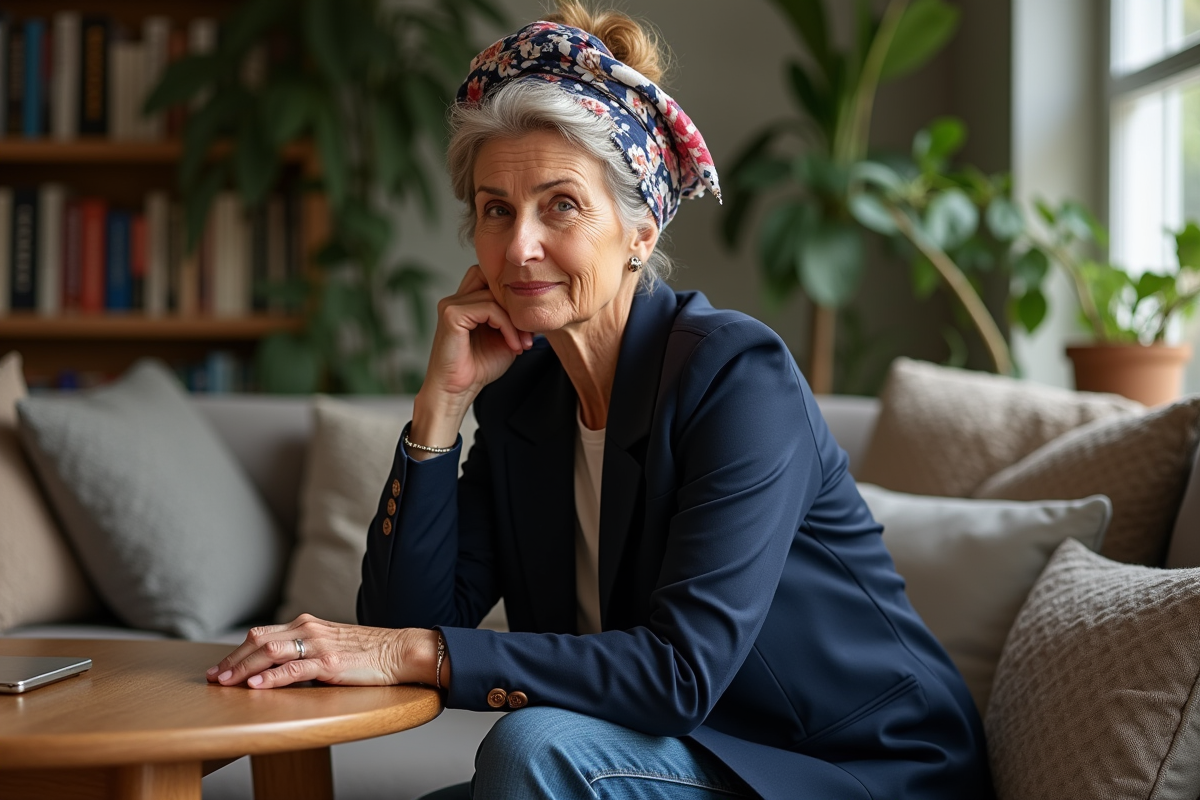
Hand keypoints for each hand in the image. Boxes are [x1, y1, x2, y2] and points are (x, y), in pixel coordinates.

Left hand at [206, 614, 441, 689]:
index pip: (262, 634)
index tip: (220, 668)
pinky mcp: (330, 663)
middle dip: (232, 660)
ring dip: (243, 668)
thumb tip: (279, 667)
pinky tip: (256, 686)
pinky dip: (272, 678)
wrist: (399, 650)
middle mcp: (309, 629)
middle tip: (213, 677)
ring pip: (270, 653)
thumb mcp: (330, 644)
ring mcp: (319, 645)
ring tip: (225, 682)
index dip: (237, 651)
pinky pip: (294, 669)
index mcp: (307, 624)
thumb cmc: (367, 651)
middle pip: (258, 640)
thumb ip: (306, 649)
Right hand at [424, 265, 532, 405]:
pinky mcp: (451, 314)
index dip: (514, 298)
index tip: (528, 328)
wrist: (457, 392)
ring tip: (522, 343)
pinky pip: (489, 309)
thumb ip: (515, 319)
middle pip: (493, 280)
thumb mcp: (506, 338)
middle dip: (515, 305)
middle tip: (528, 333)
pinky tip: (513, 346)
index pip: (493, 280)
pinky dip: (507, 326)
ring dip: (515, 321)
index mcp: (466, 303)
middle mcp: (456, 299)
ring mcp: (451, 305)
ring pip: (495, 297)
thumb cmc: (479, 368)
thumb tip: (538, 305)